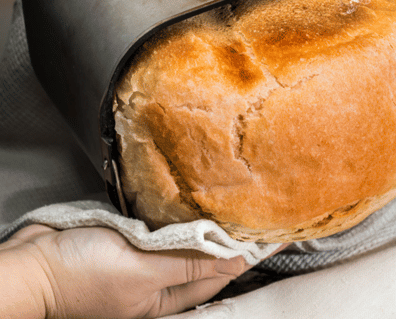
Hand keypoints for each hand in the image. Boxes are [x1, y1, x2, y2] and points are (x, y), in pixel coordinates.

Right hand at [0, 224, 286, 318]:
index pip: (221, 271)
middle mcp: (159, 276)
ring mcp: (141, 254)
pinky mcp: (124, 234)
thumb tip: (233, 257)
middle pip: (206, 253)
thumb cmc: (79, 276)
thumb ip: (187, 262)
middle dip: (232, 233)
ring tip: (237, 196)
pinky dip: (176, 209)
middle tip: (260, 205)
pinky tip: (190, 192)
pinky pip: (159, 222)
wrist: (27, 264)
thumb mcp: (141, 272)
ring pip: (185, 235)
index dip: (249, 251)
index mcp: (167, 294)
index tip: (277, 231)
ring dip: (206, 218)